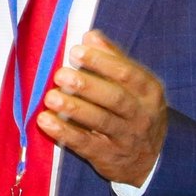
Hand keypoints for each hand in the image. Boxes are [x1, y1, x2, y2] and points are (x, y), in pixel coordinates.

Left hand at [37, 31, 165, 186]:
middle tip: (60, 75)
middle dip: (87, 85)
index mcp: (149, 92)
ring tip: (50, 97)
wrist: (149, 160)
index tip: (75, 51)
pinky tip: (46, 121)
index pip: (127, 74)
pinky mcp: (108, 156)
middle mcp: (141, 115)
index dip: (101, 62)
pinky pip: (85, 144)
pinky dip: (64, 132)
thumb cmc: (135, 112)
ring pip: (101, 122)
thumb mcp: (135, 87)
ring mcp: (126, 138)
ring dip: (74, 108)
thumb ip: (114, 60)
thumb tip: (90, 36)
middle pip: (115, 98)